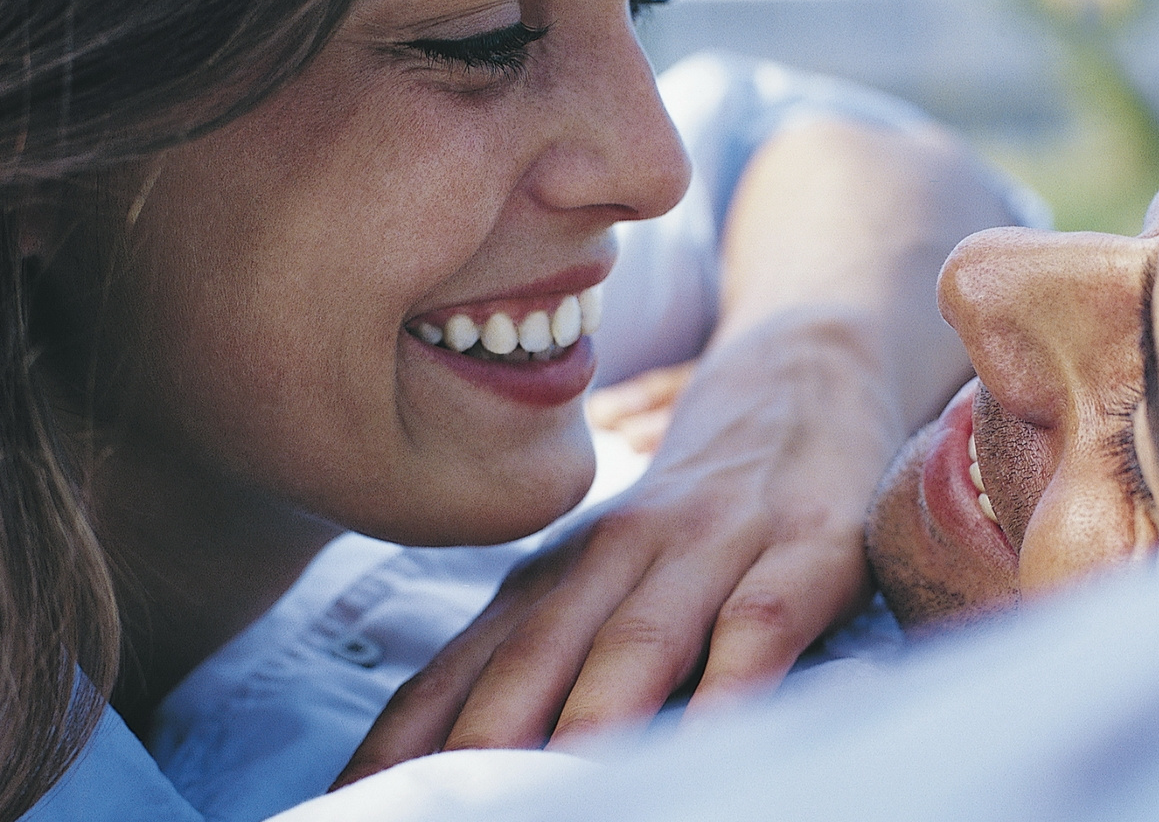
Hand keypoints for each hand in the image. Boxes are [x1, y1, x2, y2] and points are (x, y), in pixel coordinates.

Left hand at [333, 312, 903, 785]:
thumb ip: (531, 663)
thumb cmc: (689, 519)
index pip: (459, 669)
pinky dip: (733, 683)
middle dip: (477, 743)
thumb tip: (451, 772)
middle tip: (434, 808)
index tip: (352, 801)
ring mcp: (710, 546)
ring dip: (592, 718)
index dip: (402, 741)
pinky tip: (713, 741)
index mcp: (552, 574)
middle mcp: (614, 555)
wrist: (806, 380)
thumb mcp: (599, 579)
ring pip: (638, 640)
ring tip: (555, 790)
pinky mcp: (804, 548)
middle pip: (531, 657)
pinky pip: (761, 624)